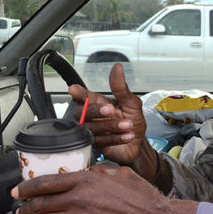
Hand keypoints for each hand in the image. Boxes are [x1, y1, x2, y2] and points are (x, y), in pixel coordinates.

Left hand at [12, 165, 195, 213]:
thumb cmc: (142, 198)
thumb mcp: (121, 174)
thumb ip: (101, 172)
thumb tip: (89, 172)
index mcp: (86, 180)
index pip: (47, 182)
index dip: (27, 187)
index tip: (18, 191)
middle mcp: (79, 198)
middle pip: (41, 203)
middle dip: (25, 208)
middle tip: (20, 211)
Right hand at [69, 63, 156, 179]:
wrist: (139, 143)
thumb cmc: (133, 121)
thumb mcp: (131, 102)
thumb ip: (121, 87)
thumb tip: (117, 67)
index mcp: (99, 103)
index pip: (85, 97)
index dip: (79, 93)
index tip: (73, 90)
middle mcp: (93, 117)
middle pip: (83, 113)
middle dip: (96, 111)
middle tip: (110, 110)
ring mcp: (93, 131)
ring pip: (92, 128)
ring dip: (112, 126)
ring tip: (128, 125)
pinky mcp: (96, 145)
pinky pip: (100, 141)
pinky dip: (115, 138)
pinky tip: (127, 135)